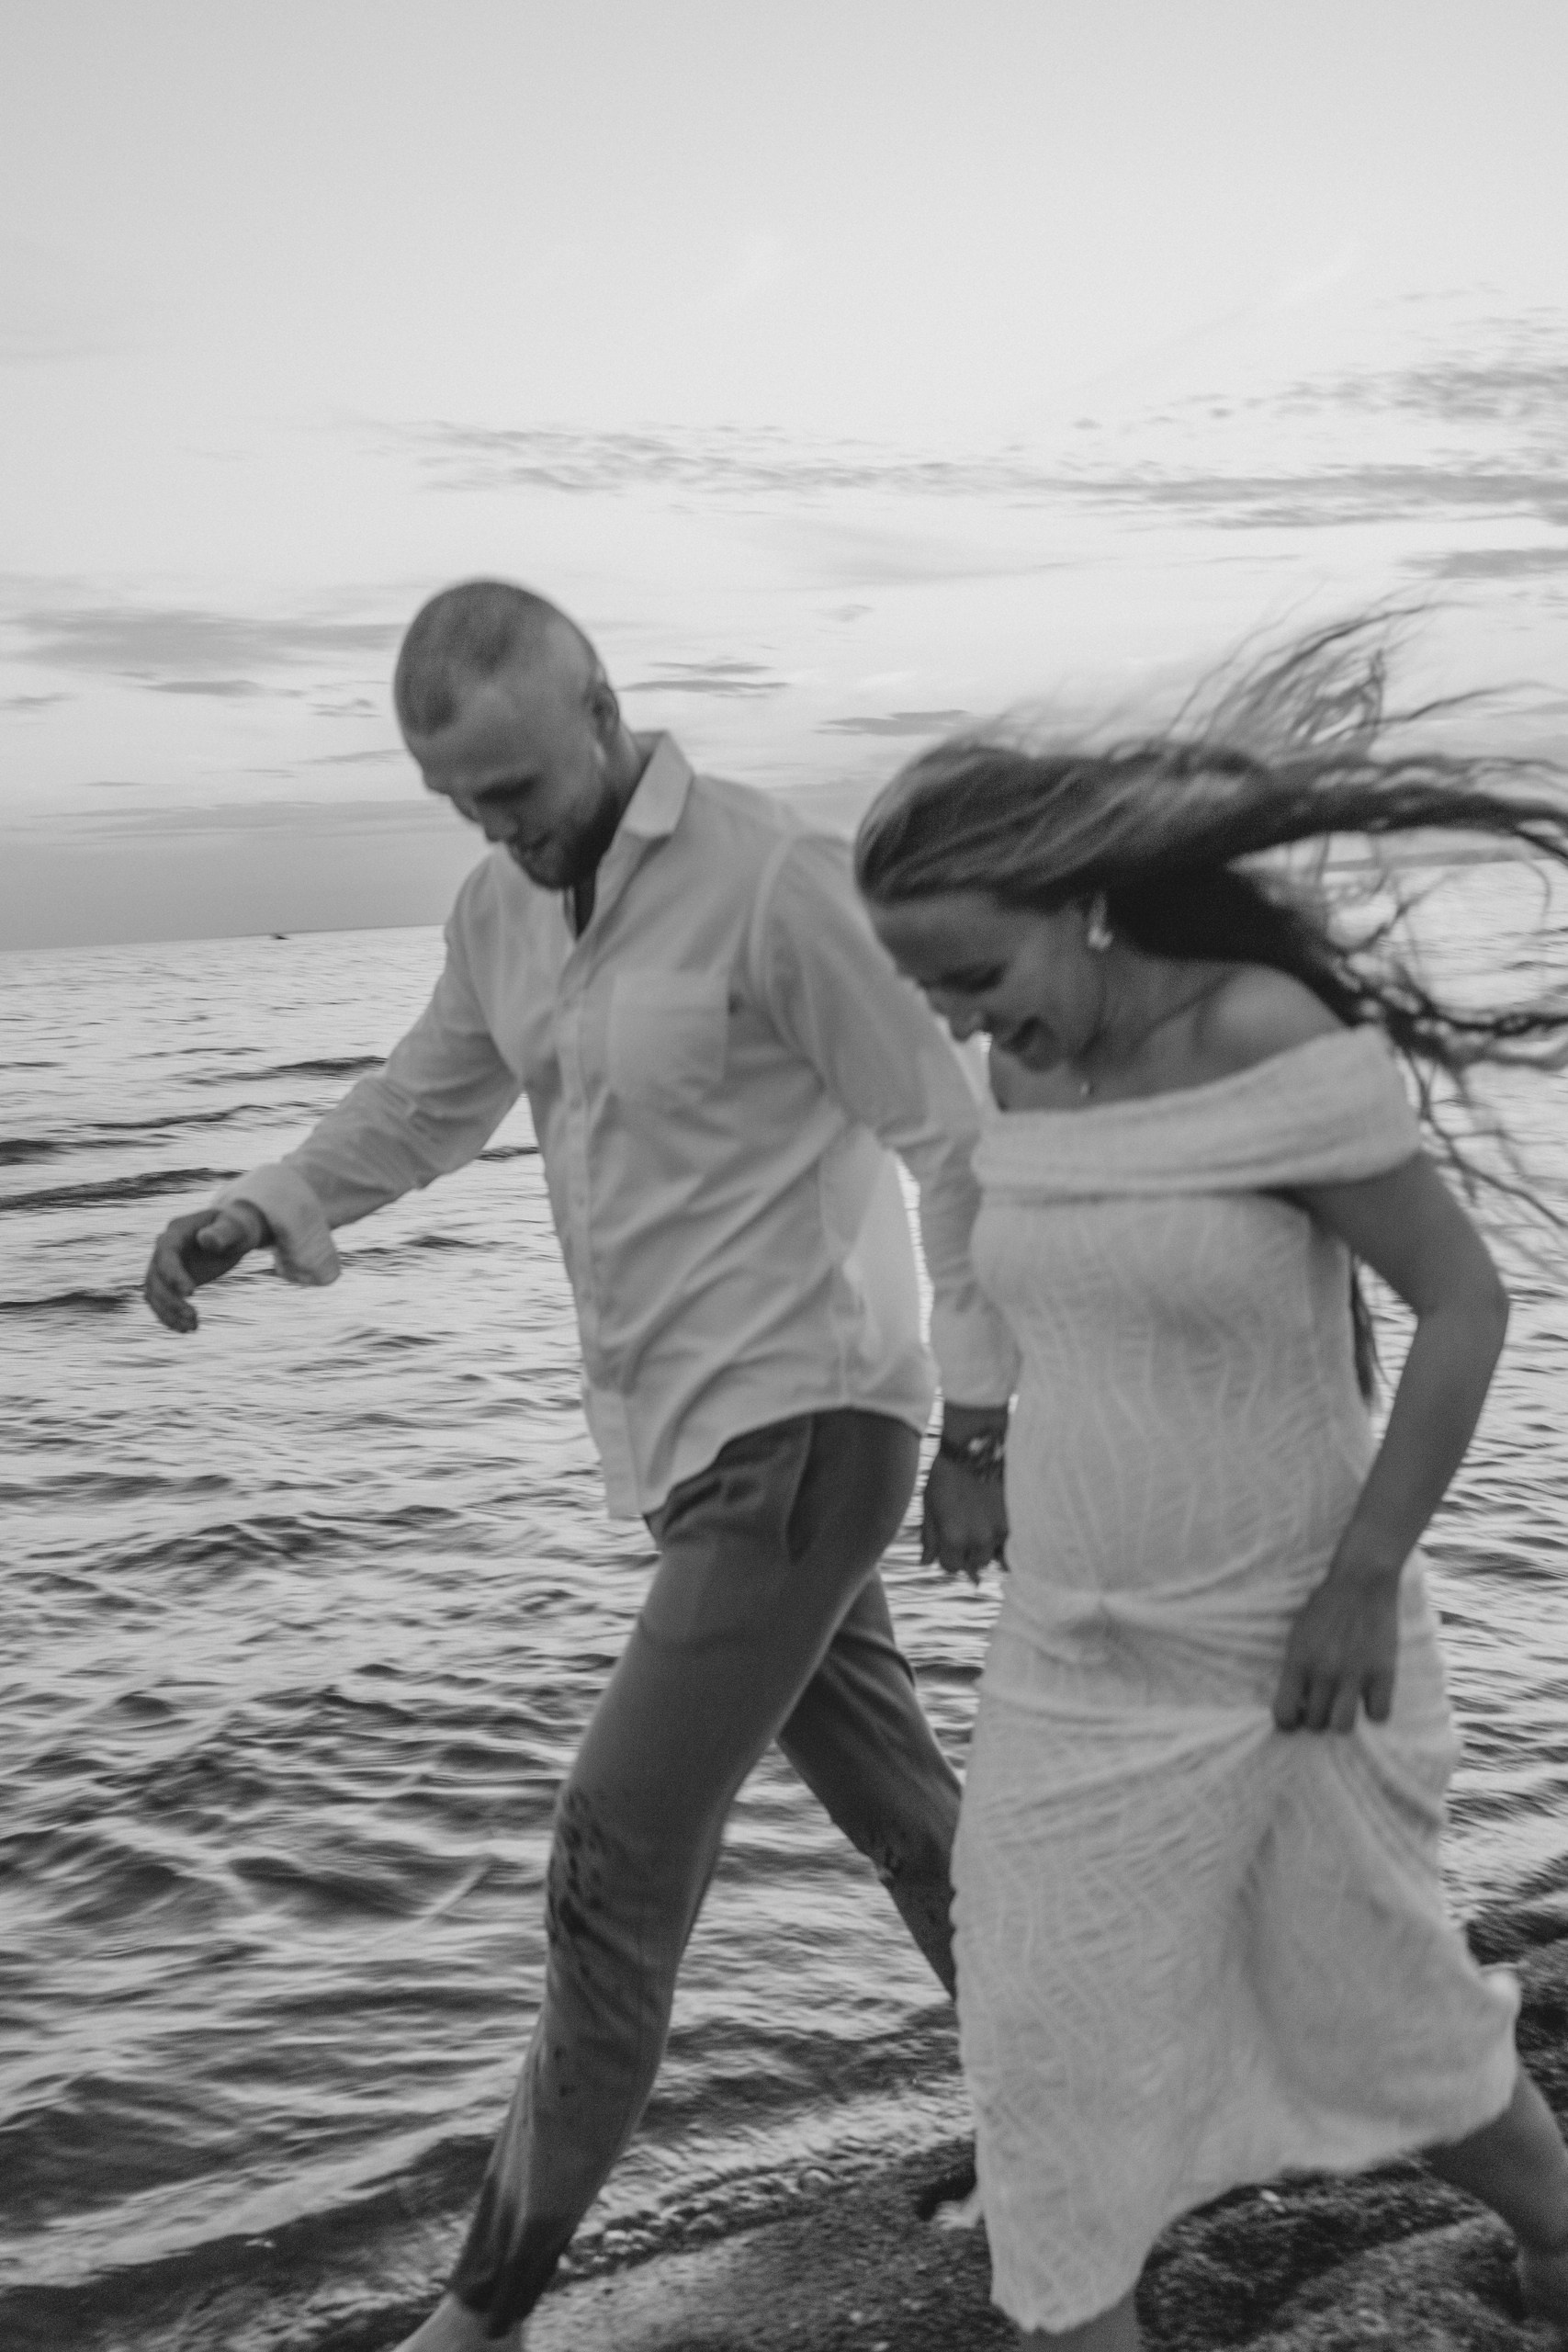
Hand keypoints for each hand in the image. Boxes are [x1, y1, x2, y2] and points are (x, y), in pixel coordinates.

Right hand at [142, 1201, 268, 1332]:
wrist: (233, 1232)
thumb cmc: (236, 1226)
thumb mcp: (236, 1227)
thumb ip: (222, 1233)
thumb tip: (205, 1240)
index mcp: (177, 1231)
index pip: (166, 1253)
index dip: (174, 1273)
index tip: (191, 1293)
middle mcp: (164, 1248)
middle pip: (156, 1277)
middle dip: (171, 1300)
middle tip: (193, 1318)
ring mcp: (163, 1265)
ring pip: (154, 1293)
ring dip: (168, 1313)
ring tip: (191, 1328)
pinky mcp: (169, 1281)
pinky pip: (161, 1301)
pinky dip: (169, 1316)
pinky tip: (186, 1329)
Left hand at [920, 1452, 1007, 1586]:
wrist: (975, 1447)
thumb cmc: (946, 1474)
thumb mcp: (930, 1504)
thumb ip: (929, 1537)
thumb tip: (925, 1561)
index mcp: (954, 1537)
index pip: (951, 1567)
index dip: (947, 1556)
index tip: (946, 1541)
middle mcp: (979, 1539)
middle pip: (975, 1564)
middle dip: (967, 1553)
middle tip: (963, 1530)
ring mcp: (999, 1531)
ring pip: (992, 1553)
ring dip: (984, 1544)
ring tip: (977, 1520)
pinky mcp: (1013, 1520)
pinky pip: (1005, 1539)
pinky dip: (997, 1533)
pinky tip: (989, 1515)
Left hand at [1272, 1558, 1400, 1733]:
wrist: (1361, 1581)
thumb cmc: (1325, 1606)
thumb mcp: (1298, 1635)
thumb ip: (1296, 1668)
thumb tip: (1295, 1702)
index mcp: (1297, 1662)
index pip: (1283, 1714)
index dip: (1288, 1723)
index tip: (1296, 1717)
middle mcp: (1323, 1672)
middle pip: (1314, 1724)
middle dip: (1317, 1720)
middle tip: (1324, 1707)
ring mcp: (1354, 1674)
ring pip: (1343, 1727)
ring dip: (1343, 1721)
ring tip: (1345, 1707)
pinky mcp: (1383, 1673)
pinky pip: (1379, 1715)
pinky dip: (1375, 1711)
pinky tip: (1371, 1697)